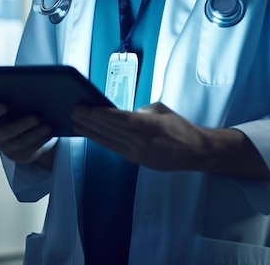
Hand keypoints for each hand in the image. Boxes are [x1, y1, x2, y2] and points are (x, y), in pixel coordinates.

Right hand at [0, 103, 54, 164]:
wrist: (18, 140)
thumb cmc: (16, 116)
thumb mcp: (13, 109)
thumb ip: (17, 101)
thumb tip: (35, 92)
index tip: (5, 106)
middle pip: (6, 131)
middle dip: (22, 125)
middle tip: (36, 118)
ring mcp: (7, 147)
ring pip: (21, 142)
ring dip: (35, 134)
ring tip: (48, 126)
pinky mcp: (20, 155)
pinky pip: (31, 149)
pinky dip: (42, 140)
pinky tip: (50, 133)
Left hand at [72, 102, 207, 169]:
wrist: (194, 152)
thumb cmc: (181, 127)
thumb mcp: (163, 111)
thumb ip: (144, 111)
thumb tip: (127, 114)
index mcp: (151, 126)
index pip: (123, 120)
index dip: (104, 115)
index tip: (89, 108)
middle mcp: (142, 141)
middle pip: (112, 130)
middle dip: (91, 121)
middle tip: (75, 111)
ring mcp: (138, 153)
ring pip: (110, 140)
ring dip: (91, 132)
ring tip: (76, 123)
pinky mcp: (136, 160)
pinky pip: (115, 148)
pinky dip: (101, 141)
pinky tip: (92, 135)